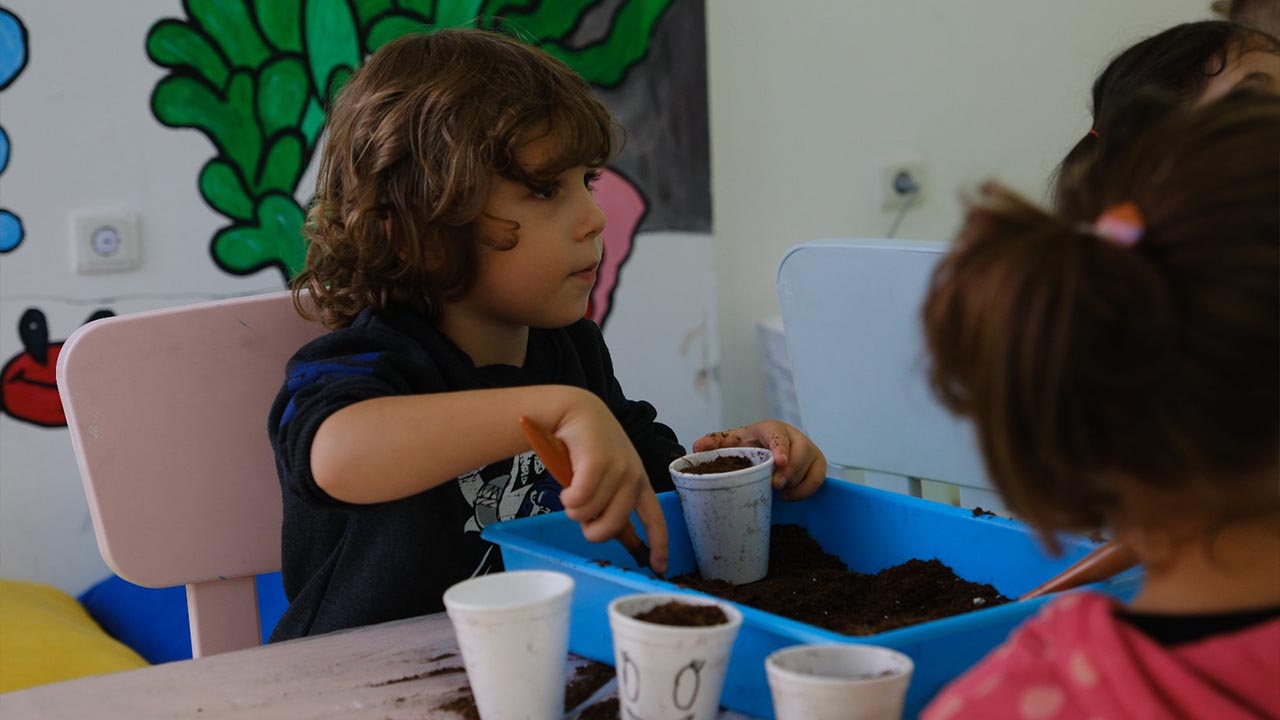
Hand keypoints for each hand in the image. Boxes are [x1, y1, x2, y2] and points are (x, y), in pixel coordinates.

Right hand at [553, 392, 668, 573]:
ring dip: (573, 510)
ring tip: (571, 490)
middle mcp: (633, 477)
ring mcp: (618, 468)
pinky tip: (566, 488)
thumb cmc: (588, 449)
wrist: (575, 411)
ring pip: (590, 514)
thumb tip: (623, 540)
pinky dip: (567, 499)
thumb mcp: (606, 479)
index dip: (658, 545)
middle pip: (612, 526)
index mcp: (640, 483)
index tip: (659, 567)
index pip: (655, 519)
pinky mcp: (598, 462)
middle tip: (581, 518)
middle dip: (591, 531)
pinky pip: (578, 500)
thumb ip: (612, 506)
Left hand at [693, 420, 826, 499]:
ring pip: (812, 466)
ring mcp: (809, 449)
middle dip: (790, 471)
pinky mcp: (818, 463)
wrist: (767, 447)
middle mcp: (794, 436)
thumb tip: (696, 447)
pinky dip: (804, 490)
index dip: (780, 447)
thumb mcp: (734, 442)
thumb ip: (716, 443)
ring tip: (778, 491)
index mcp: (771, 428)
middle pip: (801, 451)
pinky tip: (788, 495)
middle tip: (776, 486)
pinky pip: (818, 479)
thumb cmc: (750, 445)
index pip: (778, 433)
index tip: (779, 462)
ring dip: (795, 483)